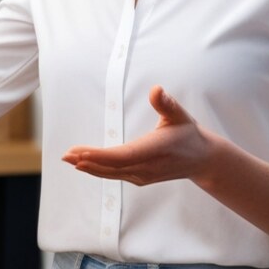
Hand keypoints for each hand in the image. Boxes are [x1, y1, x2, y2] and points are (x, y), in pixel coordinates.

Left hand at [62, 86, 217, 185]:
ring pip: (111, 173)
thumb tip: (156, 90)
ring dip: (89, 166)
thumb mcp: (180, 115)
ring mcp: (143, 175)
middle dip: (87, 160)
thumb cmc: (188, 133)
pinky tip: (84, 165)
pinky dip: (98, 170)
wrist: (202, 159)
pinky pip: (115, 175)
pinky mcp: (140, 178)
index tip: (82, 153)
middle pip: (112, 166)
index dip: (101, 156)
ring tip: (69, 159)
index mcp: (155, 149)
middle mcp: (147, 166)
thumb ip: (166, 103)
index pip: (124, 155)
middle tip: (66, 155)